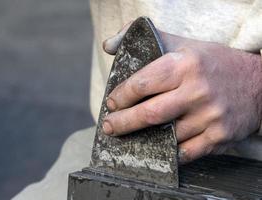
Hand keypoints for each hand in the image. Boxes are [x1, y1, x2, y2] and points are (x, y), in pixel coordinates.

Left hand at [102, 24, 261, 163]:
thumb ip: (147, 40)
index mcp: (185, 65)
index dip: (121, 96)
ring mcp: (210, 116)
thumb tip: (110, 46)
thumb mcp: (184, 44)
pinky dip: (169, 154)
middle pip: (150, 114)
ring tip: (131, 136)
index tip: (112, 102)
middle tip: (109, 126)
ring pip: (166, 136)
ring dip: (144, 139)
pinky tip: (158, 149)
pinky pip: (186, 153)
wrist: (258, 83)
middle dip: (123, 123)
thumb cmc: (213, 63)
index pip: (142, 83)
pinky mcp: (219, 136)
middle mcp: (197, 91)